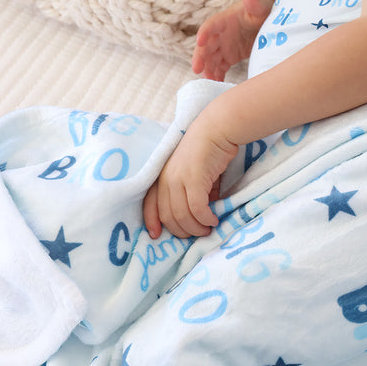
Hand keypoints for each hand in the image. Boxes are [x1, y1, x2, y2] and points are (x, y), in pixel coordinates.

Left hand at [143, 116, 238, 238]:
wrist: (217, 129)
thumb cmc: (208, 149)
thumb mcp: (194, 173)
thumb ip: (193, 192)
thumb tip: (202, 214)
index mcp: (162, 176)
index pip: (149, 204)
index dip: (151, 222)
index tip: (156, 236)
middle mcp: (166, 178)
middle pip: (168, 216)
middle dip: (182, 231)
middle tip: (197, 235)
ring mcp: (179, 178)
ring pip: (182, 215)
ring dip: (196, 228)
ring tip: (208, 230)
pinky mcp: (194, 179)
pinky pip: (197, 208)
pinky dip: (205, 219)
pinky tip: (214, 220)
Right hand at [192, 0, 275, 80]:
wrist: (268, 21)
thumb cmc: (263, 11)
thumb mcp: (261, 7)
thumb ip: (255, 5)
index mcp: (225, 20)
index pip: (211, 25)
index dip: (205, 32)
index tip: (200, 41)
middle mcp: (221, 34)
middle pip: (207, 46)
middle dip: (201, 57)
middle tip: (197, 69)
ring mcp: (224, 46)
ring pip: (211, 59)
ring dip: (208, 70)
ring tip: (210, 81)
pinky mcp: (229, 57)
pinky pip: (220, 67)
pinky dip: (217, 75)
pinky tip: (217, 84)